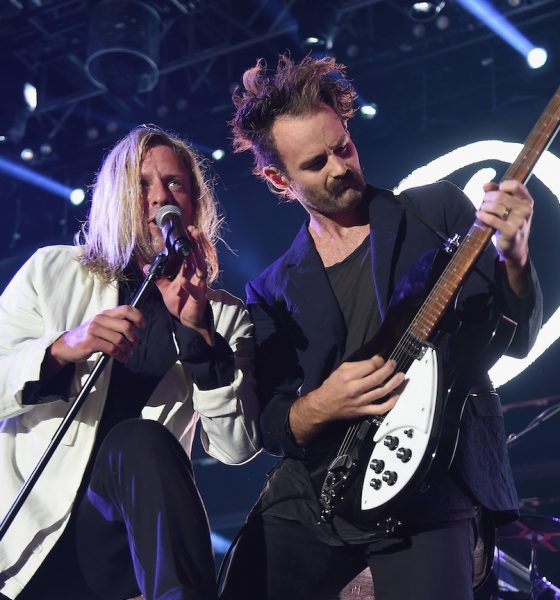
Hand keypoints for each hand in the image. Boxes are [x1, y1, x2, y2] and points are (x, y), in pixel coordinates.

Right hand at [48, 305, 144, 370]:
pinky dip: (120, 355)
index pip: (126, 309)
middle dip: (134, 338)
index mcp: (106, 313)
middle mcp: (100, 319)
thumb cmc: (89, 336)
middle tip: (134, 345)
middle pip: (126, 326)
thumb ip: (117, 324)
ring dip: (127, 350)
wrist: (67, 346)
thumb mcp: (102, 325)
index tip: (143, 326)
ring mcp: (94, 330)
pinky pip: (112, 349)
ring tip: (128, 354)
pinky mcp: (90, 342)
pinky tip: (122, 358)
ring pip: (120, 339)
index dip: (138, 317)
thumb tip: (136, 329)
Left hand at [151, 226, 213, 344]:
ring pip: (201, 267)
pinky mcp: (199, 297)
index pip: (188, 254)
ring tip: (193, 246)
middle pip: (198, 256)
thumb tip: (145, 267)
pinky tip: (183, 280)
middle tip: (192, 230)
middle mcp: (196, 276)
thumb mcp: (166, 289)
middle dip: (196, 243)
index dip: (188, 242)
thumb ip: (158, 277)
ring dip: (198, 256)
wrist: (187, 322)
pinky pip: (194, 289)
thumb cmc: (181, 304)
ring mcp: (199, 286)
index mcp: (189, 272)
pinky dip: (188, 284)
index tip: (186, 229)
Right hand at [289, 355, 405, 445]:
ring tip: (400, 377)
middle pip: (377, 378)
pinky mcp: (363, 411)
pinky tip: (396, 395)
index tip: (382, 359)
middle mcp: (355, 389)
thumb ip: (358, 365)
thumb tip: (375, 360)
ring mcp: (360, 401)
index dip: (379, 361)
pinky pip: (380, 409)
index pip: (369, 366)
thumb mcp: (341, 370)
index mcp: (348, 377)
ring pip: (381, 392)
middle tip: (394, 364)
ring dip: (394, 383)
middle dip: (389, 369)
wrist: (323, 405)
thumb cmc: (332, 386)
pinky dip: (390, 403)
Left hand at [476, 180, 533, 294]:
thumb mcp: (507, 208)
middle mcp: (526, 209)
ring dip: (484, 207)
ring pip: (495, 206)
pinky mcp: (511, 231)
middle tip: (483, 204)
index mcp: (527, 201)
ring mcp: (520, 220)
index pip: (514, 185)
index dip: (500, 186)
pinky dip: (483, 216)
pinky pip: (492, 219)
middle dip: (487, 198)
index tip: (493, 192)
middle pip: (501, 195)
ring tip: (482, 211)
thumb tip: (485, 185)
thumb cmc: (509, 224)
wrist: (515, 247)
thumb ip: (497, 193)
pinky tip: (478, 215)